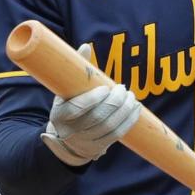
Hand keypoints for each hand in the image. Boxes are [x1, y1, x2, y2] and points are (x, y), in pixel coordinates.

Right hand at [41, 45, 140, 165]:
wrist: (67, 139)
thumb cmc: (68, 106)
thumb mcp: (66, 91)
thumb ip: (76, 70)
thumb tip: (86, 46)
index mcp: (59, 115)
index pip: (77, 109)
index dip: (93, 99)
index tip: (106, 88)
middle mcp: (71, 131)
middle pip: (97, 118)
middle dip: (114, 102)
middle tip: (123, 89)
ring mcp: (86, 141)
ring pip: (110, 127)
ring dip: (125, 110)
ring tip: (131, 96)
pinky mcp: (99, 147)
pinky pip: (117, 134)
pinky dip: (129, 121)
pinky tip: (135, 108)